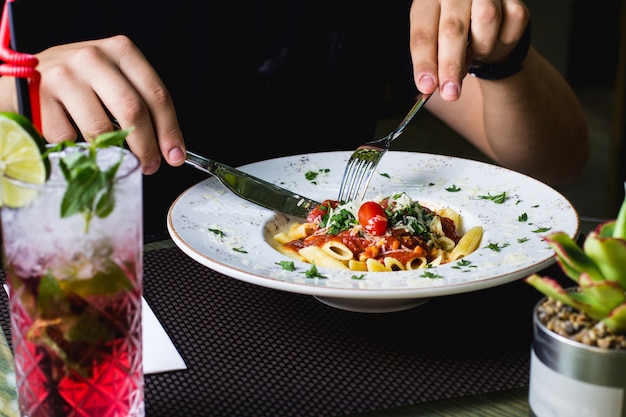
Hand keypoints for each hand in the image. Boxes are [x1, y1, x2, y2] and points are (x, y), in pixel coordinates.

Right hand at [1, 35, 185, 173]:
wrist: (26, 77)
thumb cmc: (80, 83)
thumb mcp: (113, 80)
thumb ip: (139, 104)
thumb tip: (168, 147)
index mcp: (121, 51)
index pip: (156, 95)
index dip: (169, 130)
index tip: (175, 155)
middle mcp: (93, 58)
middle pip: (132, 111)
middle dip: (147, 147)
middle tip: (150, 166)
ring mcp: (64, 76)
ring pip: (101, 129)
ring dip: (113, 153)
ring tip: (114, 159)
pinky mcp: (39, 97)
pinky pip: (70, 138)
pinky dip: (78, 150)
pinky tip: (78, 144)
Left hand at [409, 0, 529, 100]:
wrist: (487, 19)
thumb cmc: (457, 33)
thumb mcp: (438, 45)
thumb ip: (435, 61)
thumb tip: (432, 85)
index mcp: (429, 0)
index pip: (423, 34)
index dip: (425, 62)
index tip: (427, 86)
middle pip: (453, 28)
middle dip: (451, 65)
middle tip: (450, 92)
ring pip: (486, 19)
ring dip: (482, 46)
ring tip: (476, 51)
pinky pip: (513, 20)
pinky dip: (505, 38)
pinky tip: (496, 39)